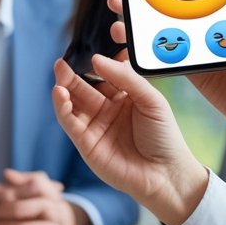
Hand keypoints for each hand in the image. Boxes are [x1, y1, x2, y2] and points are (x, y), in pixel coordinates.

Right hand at [52, 53, 207, 224]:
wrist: (166, 175)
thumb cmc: (164, 137)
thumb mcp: (151, 100)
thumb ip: (126, 78)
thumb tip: (97, 59)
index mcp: (125, 97)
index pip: (106, 74)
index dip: (99, 62)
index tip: (95, 49)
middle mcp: (107, 110)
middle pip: (84, 87)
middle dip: (72, 74)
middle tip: (62, 62)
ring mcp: (95, 126)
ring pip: (73, 103)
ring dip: (64, 88)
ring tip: (59, 72)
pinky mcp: (85, 143)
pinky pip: (69, 121)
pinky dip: (62, 107)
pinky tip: (59, 93)